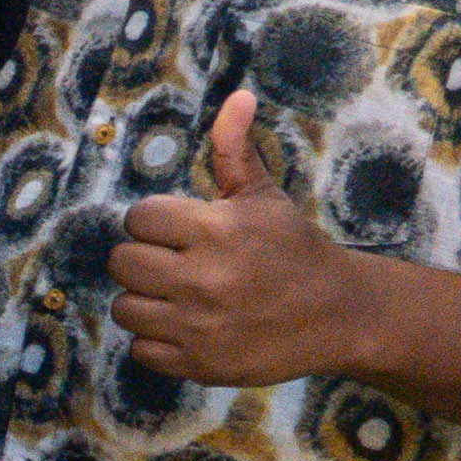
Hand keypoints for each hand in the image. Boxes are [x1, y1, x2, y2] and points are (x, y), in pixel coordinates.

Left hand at [110, 89, 360, 388]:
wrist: (338, 313)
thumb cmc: (293, 247)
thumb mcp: (263, 196)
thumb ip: (234, 149)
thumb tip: (235, 96)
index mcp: (216, 230)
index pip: (137, 219)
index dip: (153, 223)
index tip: (177, 230)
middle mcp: (203, 279)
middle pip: (122, 263)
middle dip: (143, 259)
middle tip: (173, 263)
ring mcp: (200, 325)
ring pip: (125, 308)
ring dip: (145, 301)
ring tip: (177, 296)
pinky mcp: (199, 364)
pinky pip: (140, 350)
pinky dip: (156, 341)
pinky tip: (186, 326)